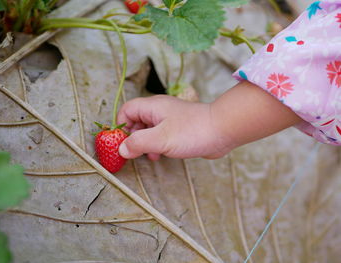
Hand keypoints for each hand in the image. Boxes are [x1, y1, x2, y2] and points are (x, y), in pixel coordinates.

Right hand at [117, 95, 233, 160]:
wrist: (222, 130)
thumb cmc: (192, 131)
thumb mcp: (160, 139)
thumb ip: (138, 143)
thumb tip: (121, 149)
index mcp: (152, 107)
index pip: (127, 110)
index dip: (121, 126)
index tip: (122, 143)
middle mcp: (159, 111)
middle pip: (136, 120)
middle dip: (132, 137)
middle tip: (134, 152)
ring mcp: (170, 120)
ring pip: (148, 130)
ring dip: (145, 143)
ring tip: (149, 155)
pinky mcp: (178, 130)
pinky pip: (160, 136)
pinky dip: (156, 145)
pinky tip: (160, 155)